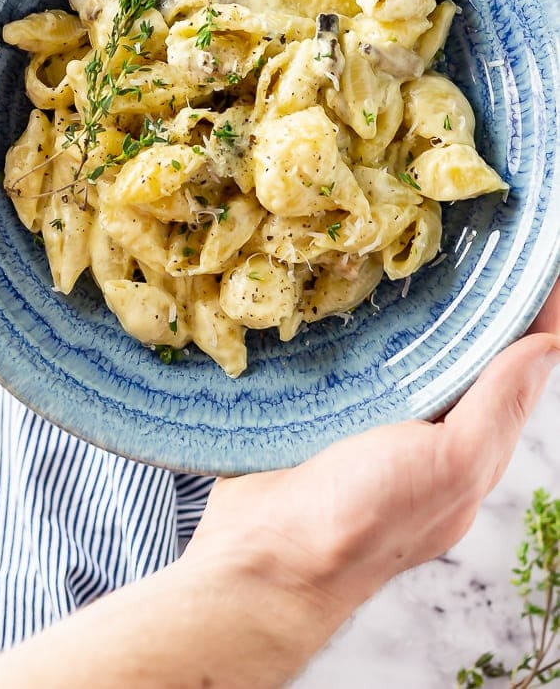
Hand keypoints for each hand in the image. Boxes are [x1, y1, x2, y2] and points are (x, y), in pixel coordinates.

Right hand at [184, 280, 559, 653]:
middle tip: (464, 234)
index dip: (529, 315)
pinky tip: (340, 286)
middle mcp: (421, 431)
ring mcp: (366, 420)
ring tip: (404, 243)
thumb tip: (548, 347)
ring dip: (407, 304)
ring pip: (400, 350)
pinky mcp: (316, 409)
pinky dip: (350, 322)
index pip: (512, 369)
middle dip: (468, 299)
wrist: (260, 557)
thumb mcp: (450, 465)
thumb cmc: (362, 518)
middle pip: (458, 354)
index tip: (528, 258)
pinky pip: (344, 356)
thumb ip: (498, 408)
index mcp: (465, 449)